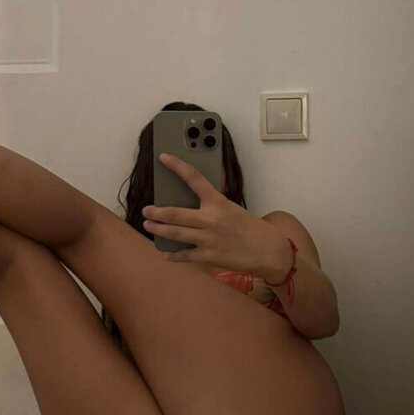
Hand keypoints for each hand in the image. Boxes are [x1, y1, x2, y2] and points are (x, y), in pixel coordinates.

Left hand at [141, 153, 280, 273]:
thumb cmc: (250, 227)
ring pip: (175, 233)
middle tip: (146, 210)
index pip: (194, 178)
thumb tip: (193, 200)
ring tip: (148, 225)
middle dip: (156, 212)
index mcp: (218, 202)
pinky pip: (184, 255)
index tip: (163, 157)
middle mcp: (210, 219)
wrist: (267, 250)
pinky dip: (173, 254)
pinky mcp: (208, 257)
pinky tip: (166, 253)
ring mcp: (208, 239)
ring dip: (158, 229)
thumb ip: (213, 204)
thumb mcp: (232, 208)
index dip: (177, 166)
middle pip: (175, 213)